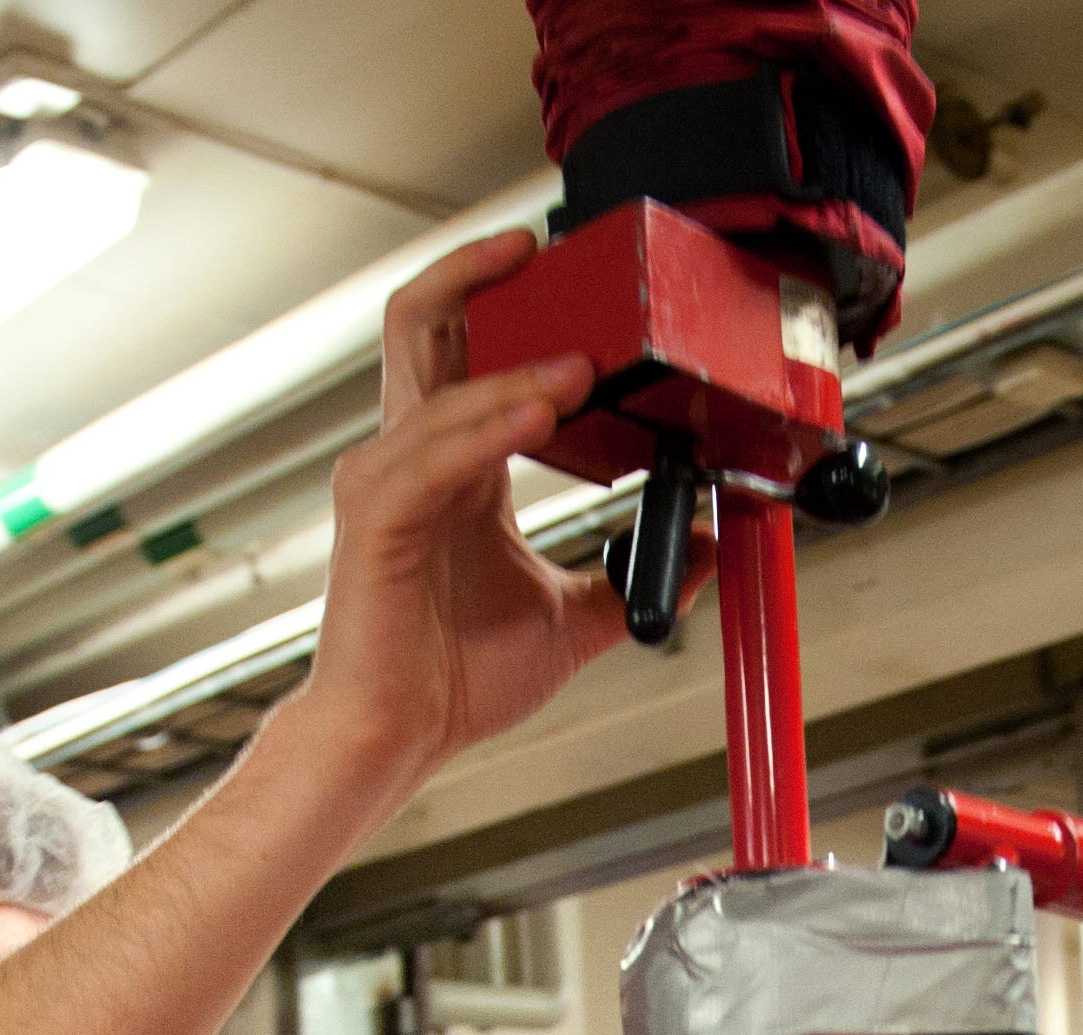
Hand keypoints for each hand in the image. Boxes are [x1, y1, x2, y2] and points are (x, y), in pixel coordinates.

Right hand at [294, 231, 628, 792]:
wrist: (400, 738)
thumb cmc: (454, 678)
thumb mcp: (575, 619)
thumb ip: (637, 576)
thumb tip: (706, 548)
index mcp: (457, 463)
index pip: (471, 343)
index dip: (513, 294)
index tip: (580, 271)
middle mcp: (414, 455)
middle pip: (427, 320)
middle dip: (484, 273)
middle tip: (549, 248)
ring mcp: (386, 481)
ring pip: (442, 383)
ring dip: (518, 366)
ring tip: (584, 362)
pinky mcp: (376, 521)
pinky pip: (433, 455)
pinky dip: (487, 425)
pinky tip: (541, 410)